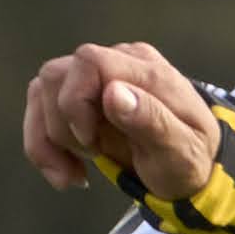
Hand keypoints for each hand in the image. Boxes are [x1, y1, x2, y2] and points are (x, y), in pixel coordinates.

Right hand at [22, 43, 220, 197]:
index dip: (76, 101)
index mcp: (146, 71)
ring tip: (77, 172)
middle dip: (62, 126)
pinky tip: (66, 171)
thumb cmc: (191, 161)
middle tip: (92, 156)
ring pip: (42, 91)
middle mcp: (118, 64)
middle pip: (56, 75)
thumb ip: (152, 120)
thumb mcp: (182, 152)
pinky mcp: (81, 97)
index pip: (89, 61)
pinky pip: (41, 109)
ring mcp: (97, 79)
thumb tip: (113, 92)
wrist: (193, 169)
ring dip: (48, 139)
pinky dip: (43, 145)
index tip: (91, 141)